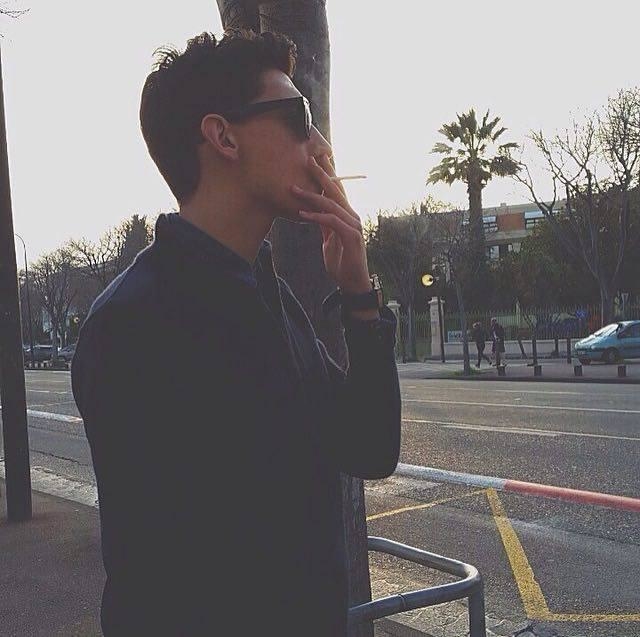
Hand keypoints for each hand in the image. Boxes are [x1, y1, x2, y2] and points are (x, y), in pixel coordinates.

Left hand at [291, 155, 370, 293]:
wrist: (352, 282)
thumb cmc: (341, 262)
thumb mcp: (328, 240)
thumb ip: (324, 225)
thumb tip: (312, 212)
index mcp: (347, 215)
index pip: (336, 191)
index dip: (326, 175)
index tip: (315, 160)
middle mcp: (352, 216)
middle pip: (336, 191)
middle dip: (322, 175)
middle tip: (308, 160)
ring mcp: (354, 225)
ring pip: (332, 204)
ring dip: (312, 196)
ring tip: (294, 189)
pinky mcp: (351, 236)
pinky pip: (332, 221)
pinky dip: (317, 216)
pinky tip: (303, 214)